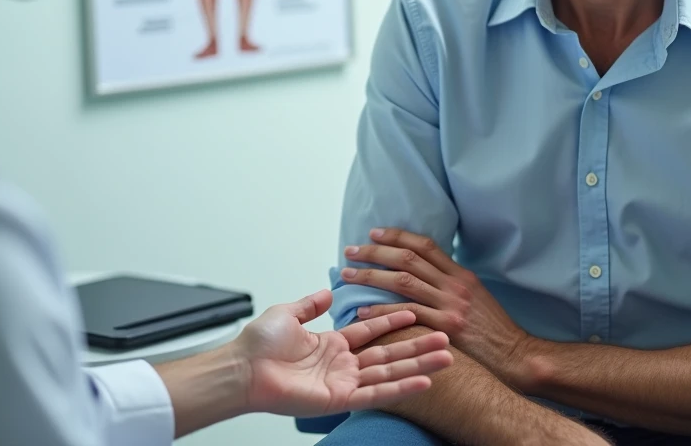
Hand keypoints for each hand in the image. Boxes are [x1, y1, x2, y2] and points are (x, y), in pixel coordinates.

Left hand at [234, 289, 452, 417]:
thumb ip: (310, 305)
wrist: (243, 368)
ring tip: (446, 358)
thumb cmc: (258, 345)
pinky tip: (424, 382)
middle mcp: (342, 365)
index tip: (416, 312)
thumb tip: (327, 292)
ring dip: (419, 366)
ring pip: (390, 373)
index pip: (370, 332)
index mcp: (331, 345)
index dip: (393, 321)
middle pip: (389, 354)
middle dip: (418, 347)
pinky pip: (377, 394)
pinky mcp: (341, 399)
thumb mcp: (288, 314)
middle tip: (446, 339)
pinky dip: (401, 388)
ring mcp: (344, 383)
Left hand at [341, 228, 532, 385]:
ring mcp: (450, 305)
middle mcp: (454, 284)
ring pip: (402, 282)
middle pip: (407, 259)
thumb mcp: (477, 295)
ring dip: (371, 277)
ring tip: (347, 275)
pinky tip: (362, 312)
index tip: (373, 233)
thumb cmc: (492, 328)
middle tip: (350, 251)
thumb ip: (452, 282)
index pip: (424, 245)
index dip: (397, 236)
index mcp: (461, 274)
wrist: (514, 354)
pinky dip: (381, 312)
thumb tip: (424, 270)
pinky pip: (407, 314)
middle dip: (375, 252)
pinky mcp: (446, 327)